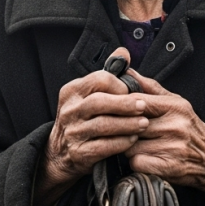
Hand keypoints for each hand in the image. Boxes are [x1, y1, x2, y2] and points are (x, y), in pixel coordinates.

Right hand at [33, 48, 148, 205]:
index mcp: (72, 91)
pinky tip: (132, 139)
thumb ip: (107, 74)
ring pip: (103, 125)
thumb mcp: (88, 94)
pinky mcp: (79, 152)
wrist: (60, 152)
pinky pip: (104, 146)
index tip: (132, 90)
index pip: (98, 80)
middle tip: (144, 106)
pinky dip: (121, 142)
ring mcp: (73, 132)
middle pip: (99, 102)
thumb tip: (124, 52)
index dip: (118, 84)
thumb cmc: (81, 118)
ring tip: (144, 124)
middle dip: (125, 104)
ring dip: (127, 124)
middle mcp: (69, 110)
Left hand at [125, 71, 204, 195]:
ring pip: (131, 145)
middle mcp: (175, 125)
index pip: (136, 101)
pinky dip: (136, 162)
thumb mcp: (175, 102)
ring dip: (128, 147)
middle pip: (130, 124)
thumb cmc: (188, 128)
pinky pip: (137, 162)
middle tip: (125, 130)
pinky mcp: (169, 167)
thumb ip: (150, 87)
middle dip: (123, 128)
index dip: (121, 105)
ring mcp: (173, 147)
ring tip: (137, 145)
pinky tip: (143, 158)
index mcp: (174, 106)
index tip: (115, 109)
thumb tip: (128, 71)